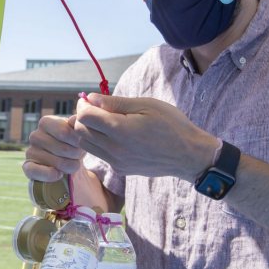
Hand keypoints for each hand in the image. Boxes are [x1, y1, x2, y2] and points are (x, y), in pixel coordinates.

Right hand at [23, 114, 84, 182]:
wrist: (67, 164)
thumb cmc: (73, 145)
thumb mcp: (77, 133)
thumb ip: (77, 125)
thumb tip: (74, 119)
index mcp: (45, 122)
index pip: (65, 132)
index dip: (79, 142)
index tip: (83, 144)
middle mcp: (35, 135)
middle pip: (64, 149)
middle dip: (77, 155)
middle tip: (78, 156)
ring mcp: (30, 152)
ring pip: (58, 163)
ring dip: (71, 167)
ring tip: (72, 164)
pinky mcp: (28, 168)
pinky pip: (37, 172)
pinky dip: (51, 175)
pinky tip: (59, 175)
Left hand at [74, 93, 219, 180]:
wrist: (188, 155)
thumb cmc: (171, 124)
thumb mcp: (145, 105)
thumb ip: (115, 103)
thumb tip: (90, 99)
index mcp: (120, 130)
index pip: (84, 117)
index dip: (84, 105)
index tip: (91, 100)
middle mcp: (114, 149)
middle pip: (80, 132)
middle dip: (82, 117)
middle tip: (95, 108)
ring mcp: (116, 162)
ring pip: (85, 146)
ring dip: (87, 131)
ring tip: (102, 121)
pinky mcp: (121, 169)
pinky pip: (99, 154)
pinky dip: (97, 143)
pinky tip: (113, 134)